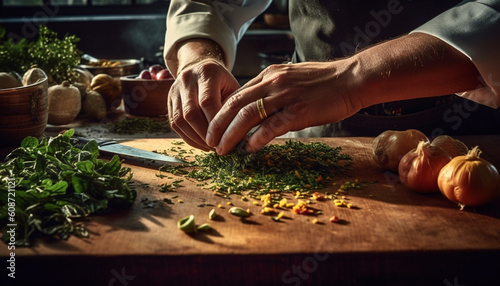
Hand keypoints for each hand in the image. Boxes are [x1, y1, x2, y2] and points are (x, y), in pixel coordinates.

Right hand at [168, 58, 239, 150]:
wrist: (200, 67)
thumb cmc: (222, 82)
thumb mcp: (232, 88)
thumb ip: (235, 108)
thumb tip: (241, 136)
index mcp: (207, 72)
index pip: (207, 101)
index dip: (215, 123)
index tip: (225, 138)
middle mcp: (186, 79)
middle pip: (191, 113)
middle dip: (204, 134)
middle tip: (217, 146)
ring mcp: (174, 90)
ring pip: (179, 120)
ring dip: (195, 138)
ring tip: (209, 147)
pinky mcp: (169, 100)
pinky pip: (174, 123)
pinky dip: (187, 137)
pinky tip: (200, 143)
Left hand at [206, 60, 363, 154]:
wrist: (352, 79)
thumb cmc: (325, 82)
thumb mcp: (293, 77)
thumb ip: (274, 89)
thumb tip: (259, 107)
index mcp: (270, 75)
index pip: (238, 94)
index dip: (222, 113)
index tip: (214, 127)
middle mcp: (273, 83)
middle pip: (235, 104)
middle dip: (218, 124)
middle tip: (209, 142)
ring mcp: (284, 96)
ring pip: (247, 116)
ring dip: (231, 134)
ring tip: (222, 149)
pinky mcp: (298, 111)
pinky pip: (271, 126)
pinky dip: (257, 139)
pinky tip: (249, 149)